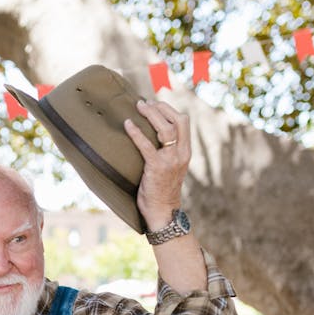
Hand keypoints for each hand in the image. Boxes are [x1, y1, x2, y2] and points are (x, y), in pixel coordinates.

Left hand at [124, 99, 190, 230]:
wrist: (162, 211)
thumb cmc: (162, 190)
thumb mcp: (170, 167)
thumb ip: (168, 152)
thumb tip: (151, 137)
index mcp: (186, 152)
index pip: (184, 122)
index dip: (169, 109)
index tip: (155, 104)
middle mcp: (181, 153)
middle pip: (178, 120)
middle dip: (161, 108)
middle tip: (144, 103)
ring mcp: (171, 160)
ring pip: (166, 129)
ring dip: (151, 114)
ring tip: (138, 107)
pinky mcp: (157, 167)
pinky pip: (146, 145)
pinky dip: (136, 132)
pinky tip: (128, 124)